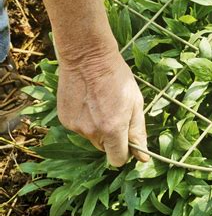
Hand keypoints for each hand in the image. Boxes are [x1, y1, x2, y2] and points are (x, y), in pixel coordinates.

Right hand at [57, 51, 148, 166]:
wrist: (88, 56)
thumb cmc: (117, 77)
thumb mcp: (136, 103)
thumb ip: (138, 132)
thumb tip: (143, 157)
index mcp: (113, 129)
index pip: (118, 159)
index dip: (125, 153)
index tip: (128, 141)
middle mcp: (92, 132)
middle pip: (105, 149)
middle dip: (113, 137)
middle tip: (116, 113)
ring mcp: (76, 126)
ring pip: (92, 137)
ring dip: (99, 127)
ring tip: (102, 103)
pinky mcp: (65, 119)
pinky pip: (80, 128)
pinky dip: (86, 120)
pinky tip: (89, 101)